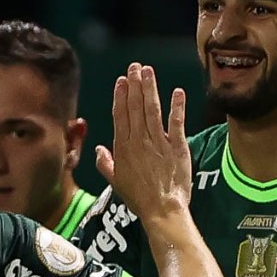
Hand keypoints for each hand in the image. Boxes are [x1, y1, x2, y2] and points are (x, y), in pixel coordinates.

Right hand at [96, 63, 190, 220]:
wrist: (162, 210)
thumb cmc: (139, 198)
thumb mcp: (116, 182)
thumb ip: (106, 164)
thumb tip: (99, 150)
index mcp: (124, 148)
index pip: (121, 115)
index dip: (121, 96)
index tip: (122, 80)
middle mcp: (139, 141)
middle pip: (135, 107)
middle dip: (134, 85)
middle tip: (135, 67)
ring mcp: (158, 142)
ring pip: (152, 110)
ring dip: (150, 89)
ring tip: (148, 71)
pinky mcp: (177, 147)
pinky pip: (176, 123)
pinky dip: (177, 107)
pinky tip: (177, 92)